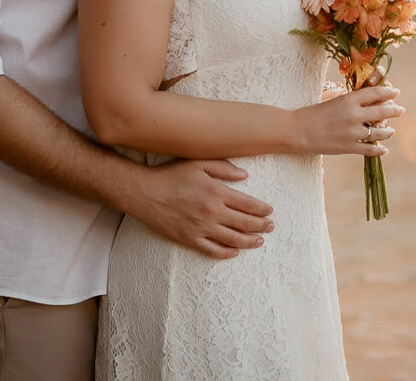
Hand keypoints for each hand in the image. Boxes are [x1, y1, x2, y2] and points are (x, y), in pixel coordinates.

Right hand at [130, 159, 275, 260]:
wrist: (145, 193)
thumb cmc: (171, 175)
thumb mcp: (198, 163)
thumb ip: (224, 168)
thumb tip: (245, 176)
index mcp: (217, 192)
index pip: (249, 204)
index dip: (263, 209)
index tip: (270, 211)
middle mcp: (212, 212)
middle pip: (245, 223)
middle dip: (262, 226)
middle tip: (271, 226)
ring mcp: (201, 228)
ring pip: (233, 240)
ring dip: (250, 241)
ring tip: (260, 241)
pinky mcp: (189, 239)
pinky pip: (213, 250)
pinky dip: (227, 253)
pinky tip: (235, 252)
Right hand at [292, 83, 403, 156]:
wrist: (297, 130)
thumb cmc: (311, 112)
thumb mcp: (330, 98)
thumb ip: (345, 96)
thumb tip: (357, 96)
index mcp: (349, 99)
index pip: (375, 93)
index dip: (388, 92)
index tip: (396, 92)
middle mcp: (354, 114)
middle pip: (382, 111)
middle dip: (394, 110)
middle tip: (401, 110)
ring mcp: (352, 132)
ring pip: (379, 132)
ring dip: (388, 131)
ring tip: (392, 131)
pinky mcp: (348, 147)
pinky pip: (369, 149)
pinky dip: (378, 150)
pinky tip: (384, 150)